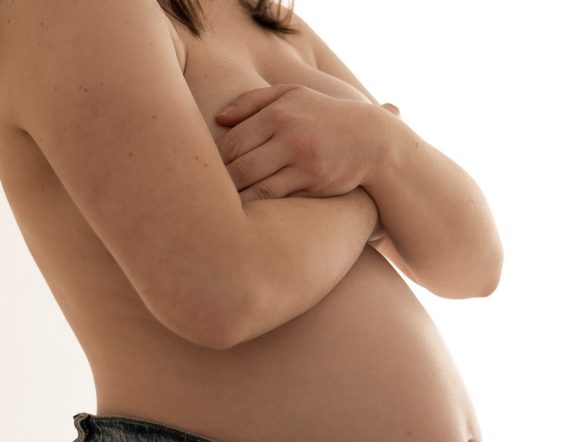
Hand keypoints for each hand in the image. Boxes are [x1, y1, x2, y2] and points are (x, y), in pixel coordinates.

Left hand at [213, 84, 392, 203]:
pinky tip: (249, 214)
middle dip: (221, 185)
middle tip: (206, 197)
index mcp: (278, 113)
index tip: (203, 173)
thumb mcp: (291, 95)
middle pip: (240, 168)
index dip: (213, 161)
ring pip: (257, 189)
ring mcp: (304, 163)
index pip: (232, 142)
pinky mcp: (316, 185)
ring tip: (223, 208)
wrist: (370, 139)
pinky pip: (279, 201)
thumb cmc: (322, 115)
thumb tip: (218, 120)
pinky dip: (261, 209)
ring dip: (237, 201)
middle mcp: (290, 137)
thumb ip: (253, 101)